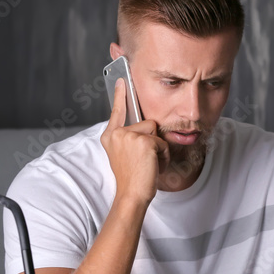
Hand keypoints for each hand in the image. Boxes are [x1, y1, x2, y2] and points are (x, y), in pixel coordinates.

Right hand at [100, 78, 168, 205]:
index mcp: (110, 136)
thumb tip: (145, 125)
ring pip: (155, 132)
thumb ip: (129, 138)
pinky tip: (153, 166)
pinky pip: (162, 142)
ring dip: (158, 148)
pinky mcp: (143, 142)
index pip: (118, 111)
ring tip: (148, 163)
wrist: (132, 194)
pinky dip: (163, 155)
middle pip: (146, 123)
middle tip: (143, 160)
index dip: (121, 95)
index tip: (122, 79)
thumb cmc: (132, 178)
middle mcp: (116, 133)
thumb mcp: (126, 154)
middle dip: (152, 141)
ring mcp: (129, 136)